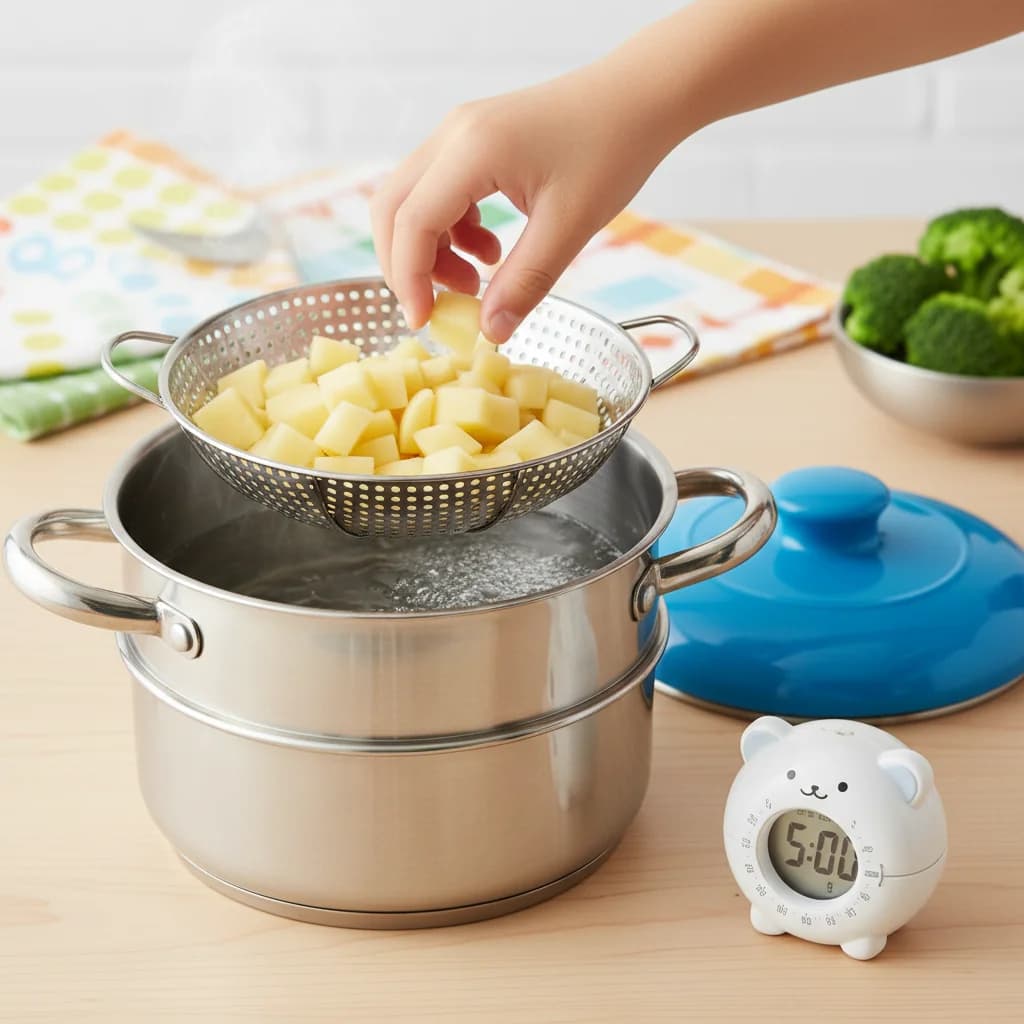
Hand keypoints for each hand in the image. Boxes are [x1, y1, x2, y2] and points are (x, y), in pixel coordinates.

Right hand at [371, 67, 669, 342]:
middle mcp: (454, 134)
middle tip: (439, 308)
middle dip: (407, 266)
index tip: (424, 321)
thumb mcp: (570, 227)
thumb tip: (490, 332)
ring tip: (475, 281)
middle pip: (393, 208)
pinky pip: (438, 194)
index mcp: (473, 150)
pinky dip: (451, 232)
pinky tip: (490, 252)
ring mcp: (460, 133)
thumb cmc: (613, 149)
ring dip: (432, 251)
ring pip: (412, 201)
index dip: (409, 279)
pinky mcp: (472, 141)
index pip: (412, 222)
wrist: (638, 99)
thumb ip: (525, 282)